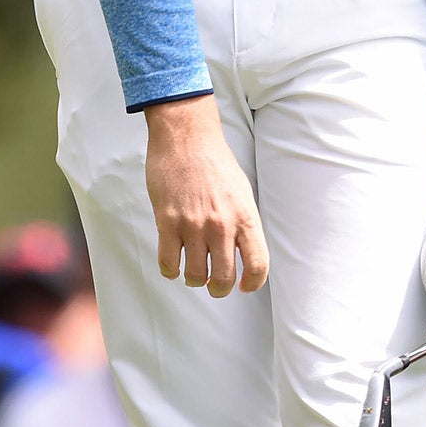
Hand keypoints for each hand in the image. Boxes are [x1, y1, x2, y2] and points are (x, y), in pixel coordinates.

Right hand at [144, 96, 268, 297]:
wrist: (187, 138)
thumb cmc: (215, 162)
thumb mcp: (242, 191)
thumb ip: (244, 223)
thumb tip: (243, 252)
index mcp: (245, 217)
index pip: (258, 265)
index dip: (253, 283)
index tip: (244, 287)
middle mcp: (221, 225)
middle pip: (223, 279)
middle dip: (218, 288)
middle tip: (213, 284)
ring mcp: (193, 225)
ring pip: (194, 276)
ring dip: (193, 279)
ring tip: (192, 270)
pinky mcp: (168, 222)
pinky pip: (168, 263)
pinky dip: (171, 270)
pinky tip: (173, 262)